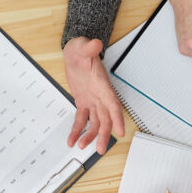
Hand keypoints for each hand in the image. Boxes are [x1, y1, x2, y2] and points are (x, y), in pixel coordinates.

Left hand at [64, 37, 124, 153]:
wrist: (76, 53)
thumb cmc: (82, 50)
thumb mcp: (83, 47)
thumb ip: (89, 48)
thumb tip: (95, 44)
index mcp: (103, 85)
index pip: (113, 104)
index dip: (117, 118)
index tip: (120, 131)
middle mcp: (100, 96)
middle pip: (105, 118)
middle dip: (103, 134)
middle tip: (100, 149)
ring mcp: (92, 101)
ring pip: (95, 122)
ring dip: (90, 135)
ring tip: (81, 146)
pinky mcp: (83, 103)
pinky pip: (81, 119)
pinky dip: (77, 130)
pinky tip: (71, 140)